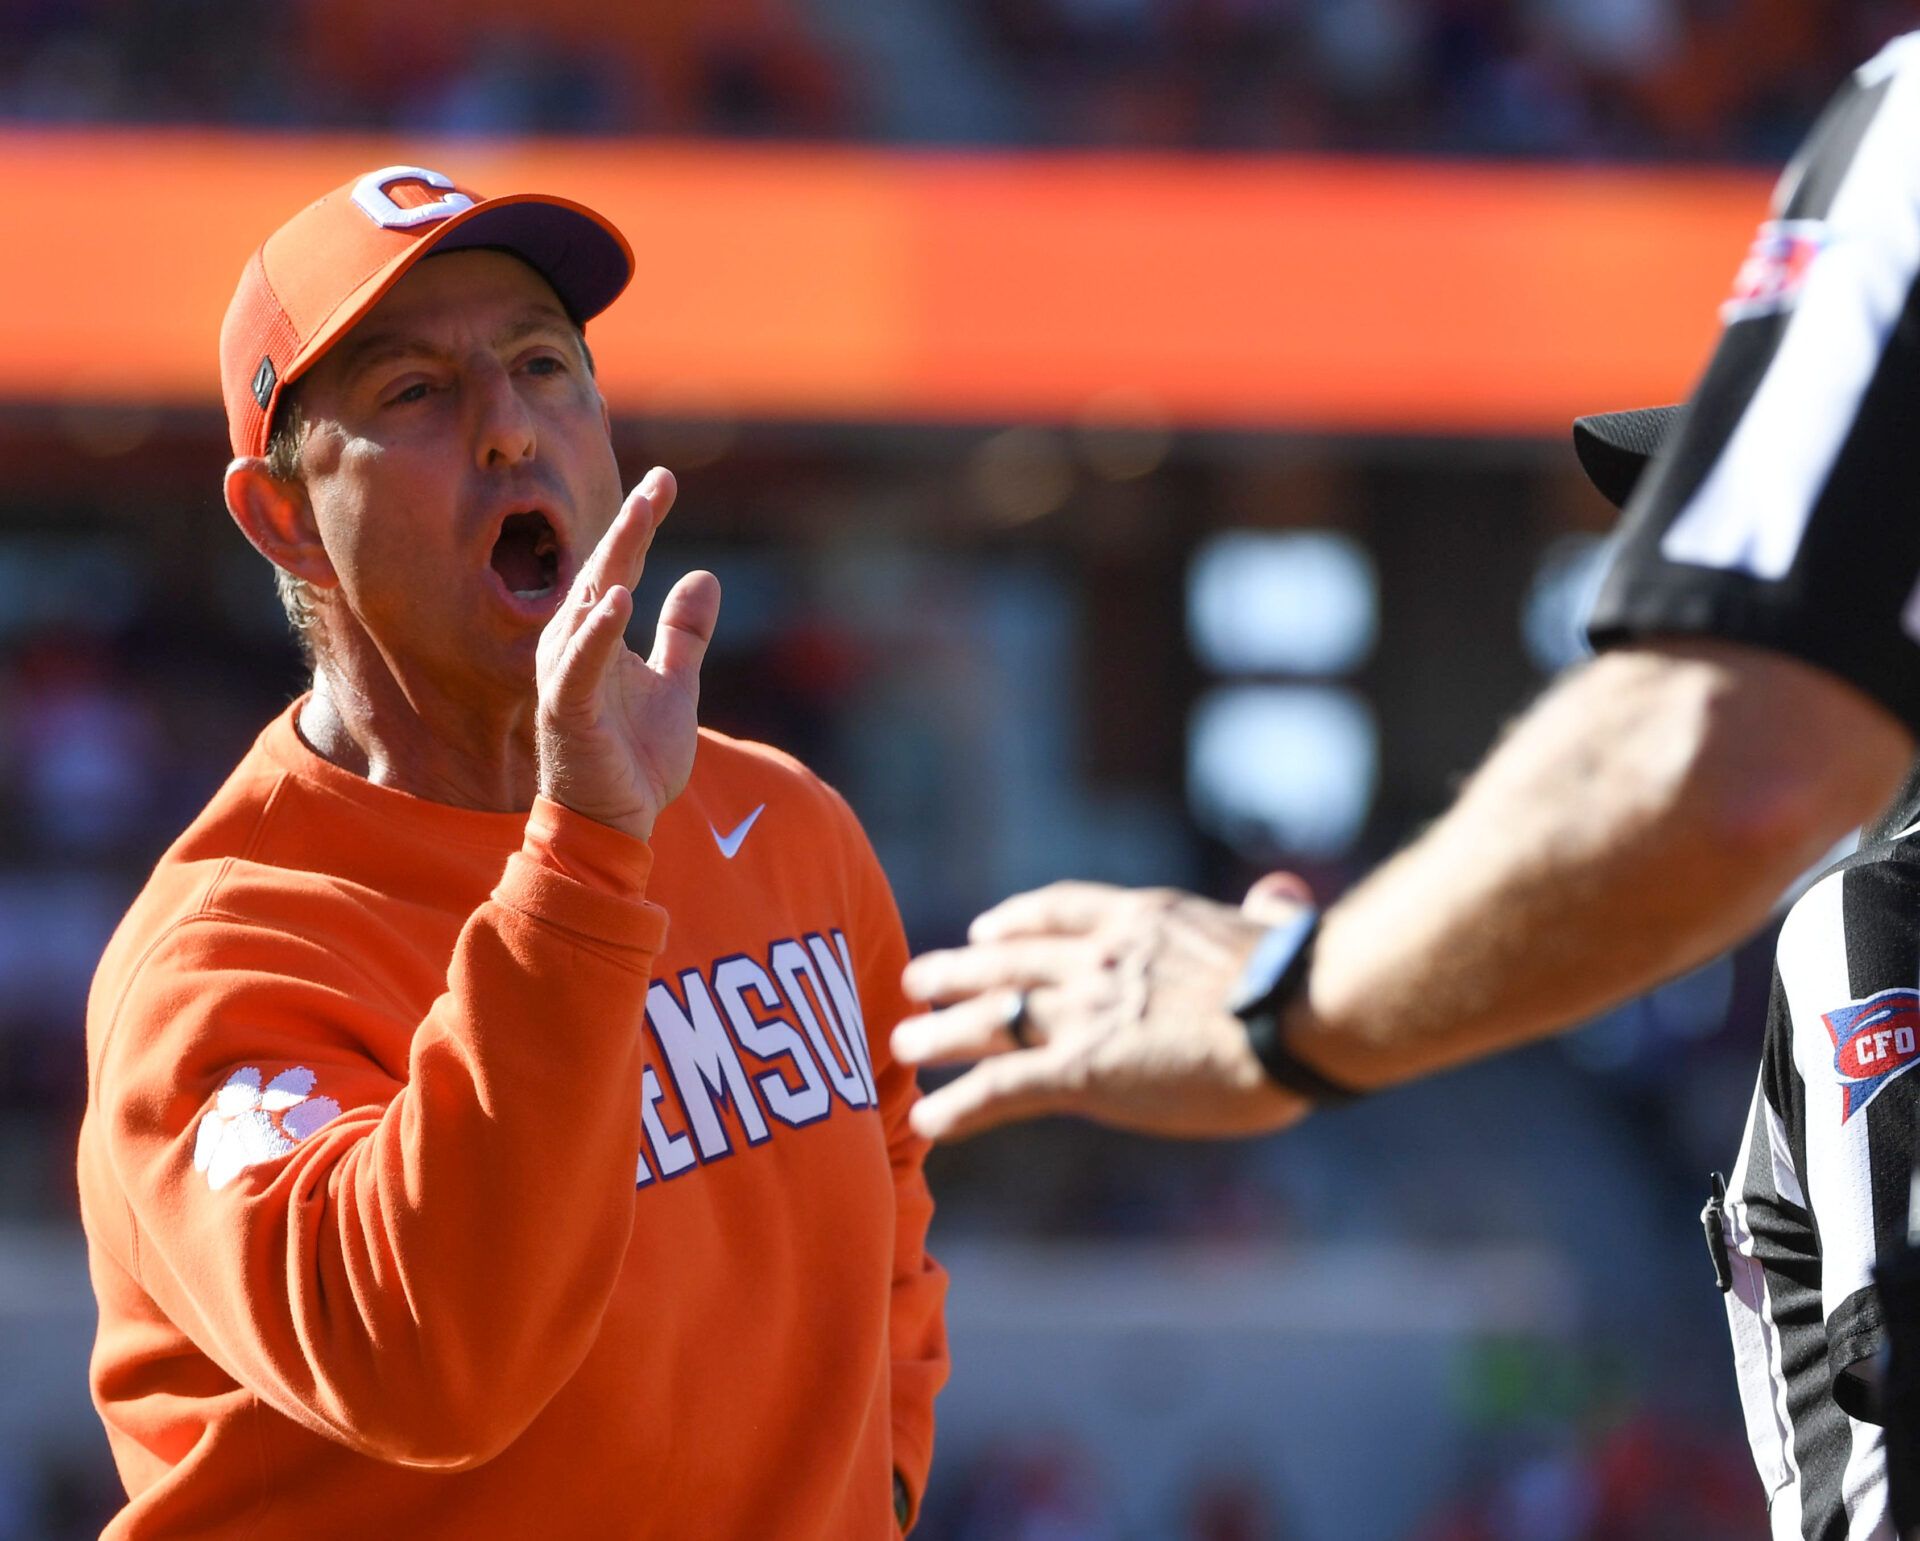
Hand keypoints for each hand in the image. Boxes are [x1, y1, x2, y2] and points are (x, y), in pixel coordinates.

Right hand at [534, 468, 720, 840]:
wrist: (616, 825)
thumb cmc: (635, 759)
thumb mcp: (675, 685)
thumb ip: (684, 634)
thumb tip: (705, 575)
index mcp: (600, 638)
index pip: (620, 568)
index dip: (641, 524)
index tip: (665, 481)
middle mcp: (577, 648)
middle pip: (601, 574)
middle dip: (629, 528)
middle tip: (656, 485)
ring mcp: (568, 677)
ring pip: (588, 607)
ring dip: (612, 561)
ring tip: (640, 518)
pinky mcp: (567, 710)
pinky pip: (580, 664)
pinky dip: (597, 631)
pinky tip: (617, 600)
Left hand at [893, 879, 1315, 1141]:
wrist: (1297, 1015)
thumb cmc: (1308, 980)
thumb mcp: (1279, 930)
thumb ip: (1267, 911)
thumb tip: (1281, 893)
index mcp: (1144, 921)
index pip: (1060, 911)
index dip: (1015, 920)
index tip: (986, 927)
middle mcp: (1101, 959)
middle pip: (1009, 960)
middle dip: (958, 971)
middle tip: (916, 978)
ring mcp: (1087, 1012)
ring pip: (991, 1019)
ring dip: (941, 1033)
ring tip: (902, 1045)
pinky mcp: (1084, 1069)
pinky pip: (1003, 1086)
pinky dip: (960, 1104)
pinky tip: (928, 1121)